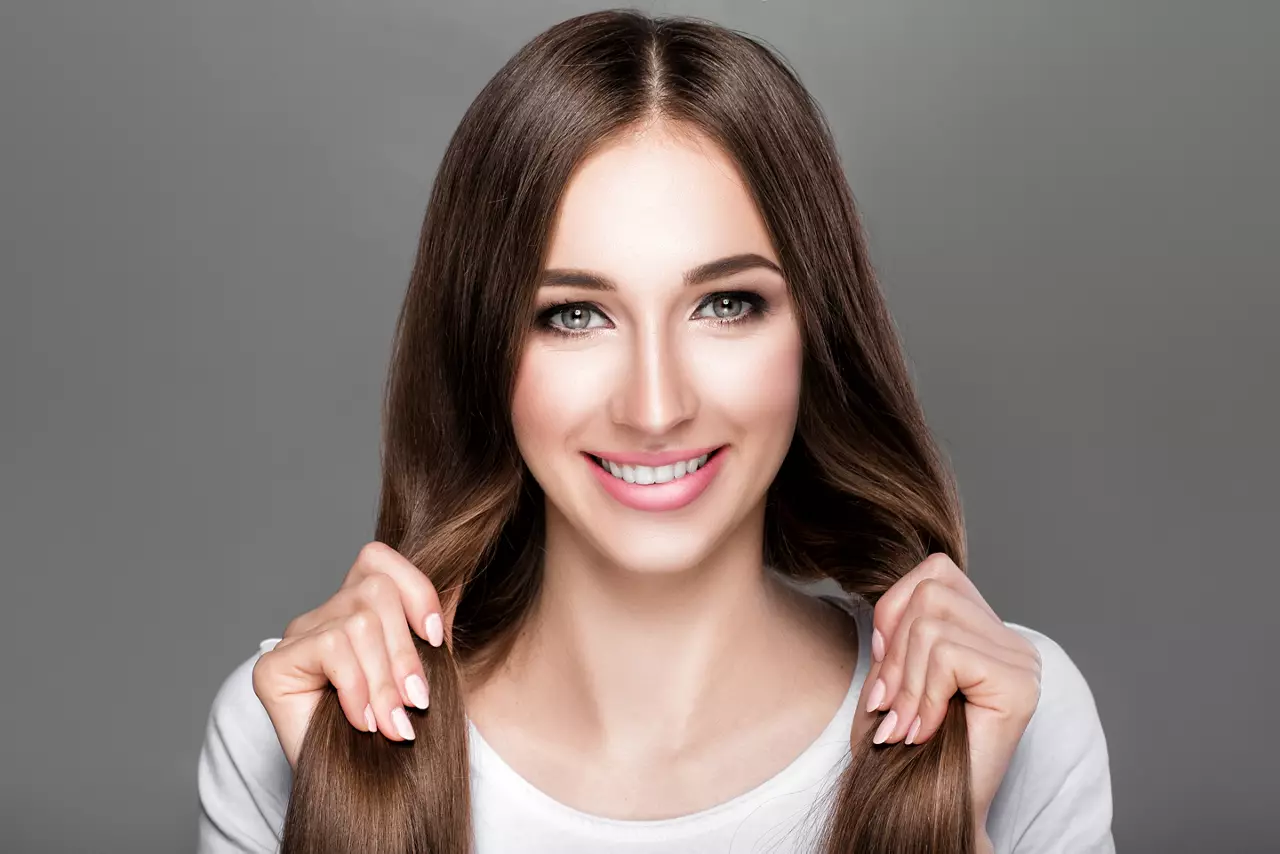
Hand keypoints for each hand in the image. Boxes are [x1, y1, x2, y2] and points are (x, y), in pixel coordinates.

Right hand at [251, 541, 445, 768]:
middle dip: (405, 651)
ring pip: (357, 623)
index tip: (436, 637)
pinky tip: (362, 722)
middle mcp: (322, 616)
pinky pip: (331, 648)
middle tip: (418, 702)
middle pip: (375, 591)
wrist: (360, 798)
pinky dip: (356, 689)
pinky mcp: (272, 666)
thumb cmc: (393, 735)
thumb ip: (431, 625)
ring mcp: (295, 639)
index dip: (414, 589)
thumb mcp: (422, 672)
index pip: (378, 560)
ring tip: (394, 724)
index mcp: (356, 609)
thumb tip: (458, 573)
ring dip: (384, 682)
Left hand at [858, 553, 1041, 824]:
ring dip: (903, 680)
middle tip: (886, 704)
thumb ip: (894, 635)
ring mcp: (1020, 659)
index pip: (935, 571)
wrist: (933, 808)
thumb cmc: (910, 747)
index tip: (883, 668)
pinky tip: (923, 731)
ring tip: (903, 723)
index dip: (893, 609)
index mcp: (984, 628)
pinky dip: (923, 696)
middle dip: (893, 650)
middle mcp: (1010, 639)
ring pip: (933, 624)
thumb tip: (885, 618)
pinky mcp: (1019, 683)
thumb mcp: (891, 677)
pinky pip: (948, 657)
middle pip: (930, 592)